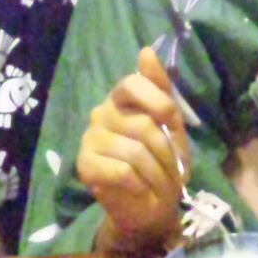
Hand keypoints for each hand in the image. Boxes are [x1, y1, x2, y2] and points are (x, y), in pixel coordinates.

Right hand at [75, 47, 186, 250]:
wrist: (149, 206)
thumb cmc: (162, 161)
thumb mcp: (171, 125)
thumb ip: (160, 88)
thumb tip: (146, 51)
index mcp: (121, 100)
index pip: (132, 84)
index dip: (158, 102)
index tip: (173, 122)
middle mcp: (101, 113)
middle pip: (142, 124)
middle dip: (166, 151)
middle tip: (173, 169)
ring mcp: (89, 139)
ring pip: (135, 151)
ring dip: (157, 172)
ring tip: (160, 183)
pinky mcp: (85, 166)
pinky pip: (122, 171)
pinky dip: (141, 184)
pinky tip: (140, 189)